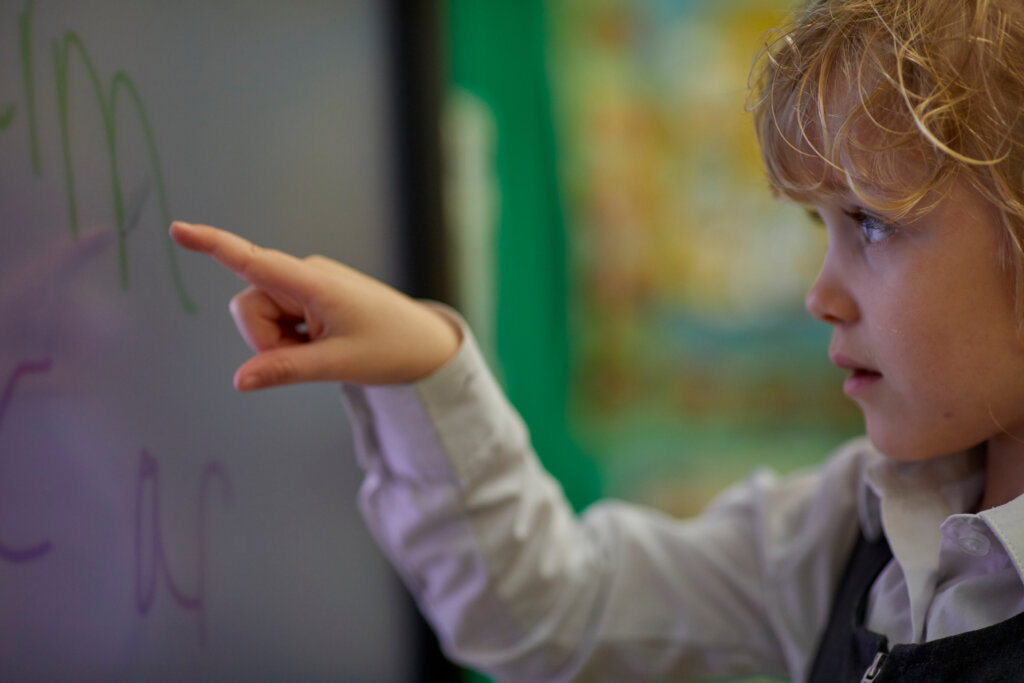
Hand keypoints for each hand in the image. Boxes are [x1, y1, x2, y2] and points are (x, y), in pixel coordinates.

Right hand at [168, 222, 461, 389]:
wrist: (425, 344)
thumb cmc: (391, 349)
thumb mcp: (338, 364)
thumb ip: (286, 369)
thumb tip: (240, 380)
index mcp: (313, 282)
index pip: (253, 261)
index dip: (212, 245)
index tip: (177, 229)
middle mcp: (304, 275)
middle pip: (248, 308)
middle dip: (266, 340)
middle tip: (313, 354)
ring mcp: (306, 286)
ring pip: (260, 317)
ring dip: (280, 342)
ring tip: (323, 348)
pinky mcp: (309, 297)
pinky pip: (278, 320)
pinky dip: (291, 339)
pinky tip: (323, 344)